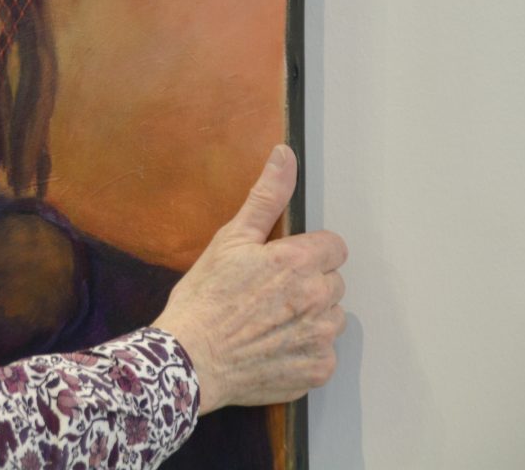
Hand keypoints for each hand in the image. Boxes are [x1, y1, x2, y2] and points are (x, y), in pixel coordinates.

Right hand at [152, 145, 347, 412]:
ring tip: (270, 321)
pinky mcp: (318, 369)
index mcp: (299, 262)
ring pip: (331, 318)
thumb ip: (266, 196)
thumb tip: (285, 155)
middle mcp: (318, 299)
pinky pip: (323, 353)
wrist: (190, 359)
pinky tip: (272, 347)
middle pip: (333, 283)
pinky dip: (304, 350)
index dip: (308, 252)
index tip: (282, 264)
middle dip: (309, 284)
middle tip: (269, 293)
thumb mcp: (230, 239)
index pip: (334, 247)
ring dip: (310, 317)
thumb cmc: (204, 298)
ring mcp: (321, 338)